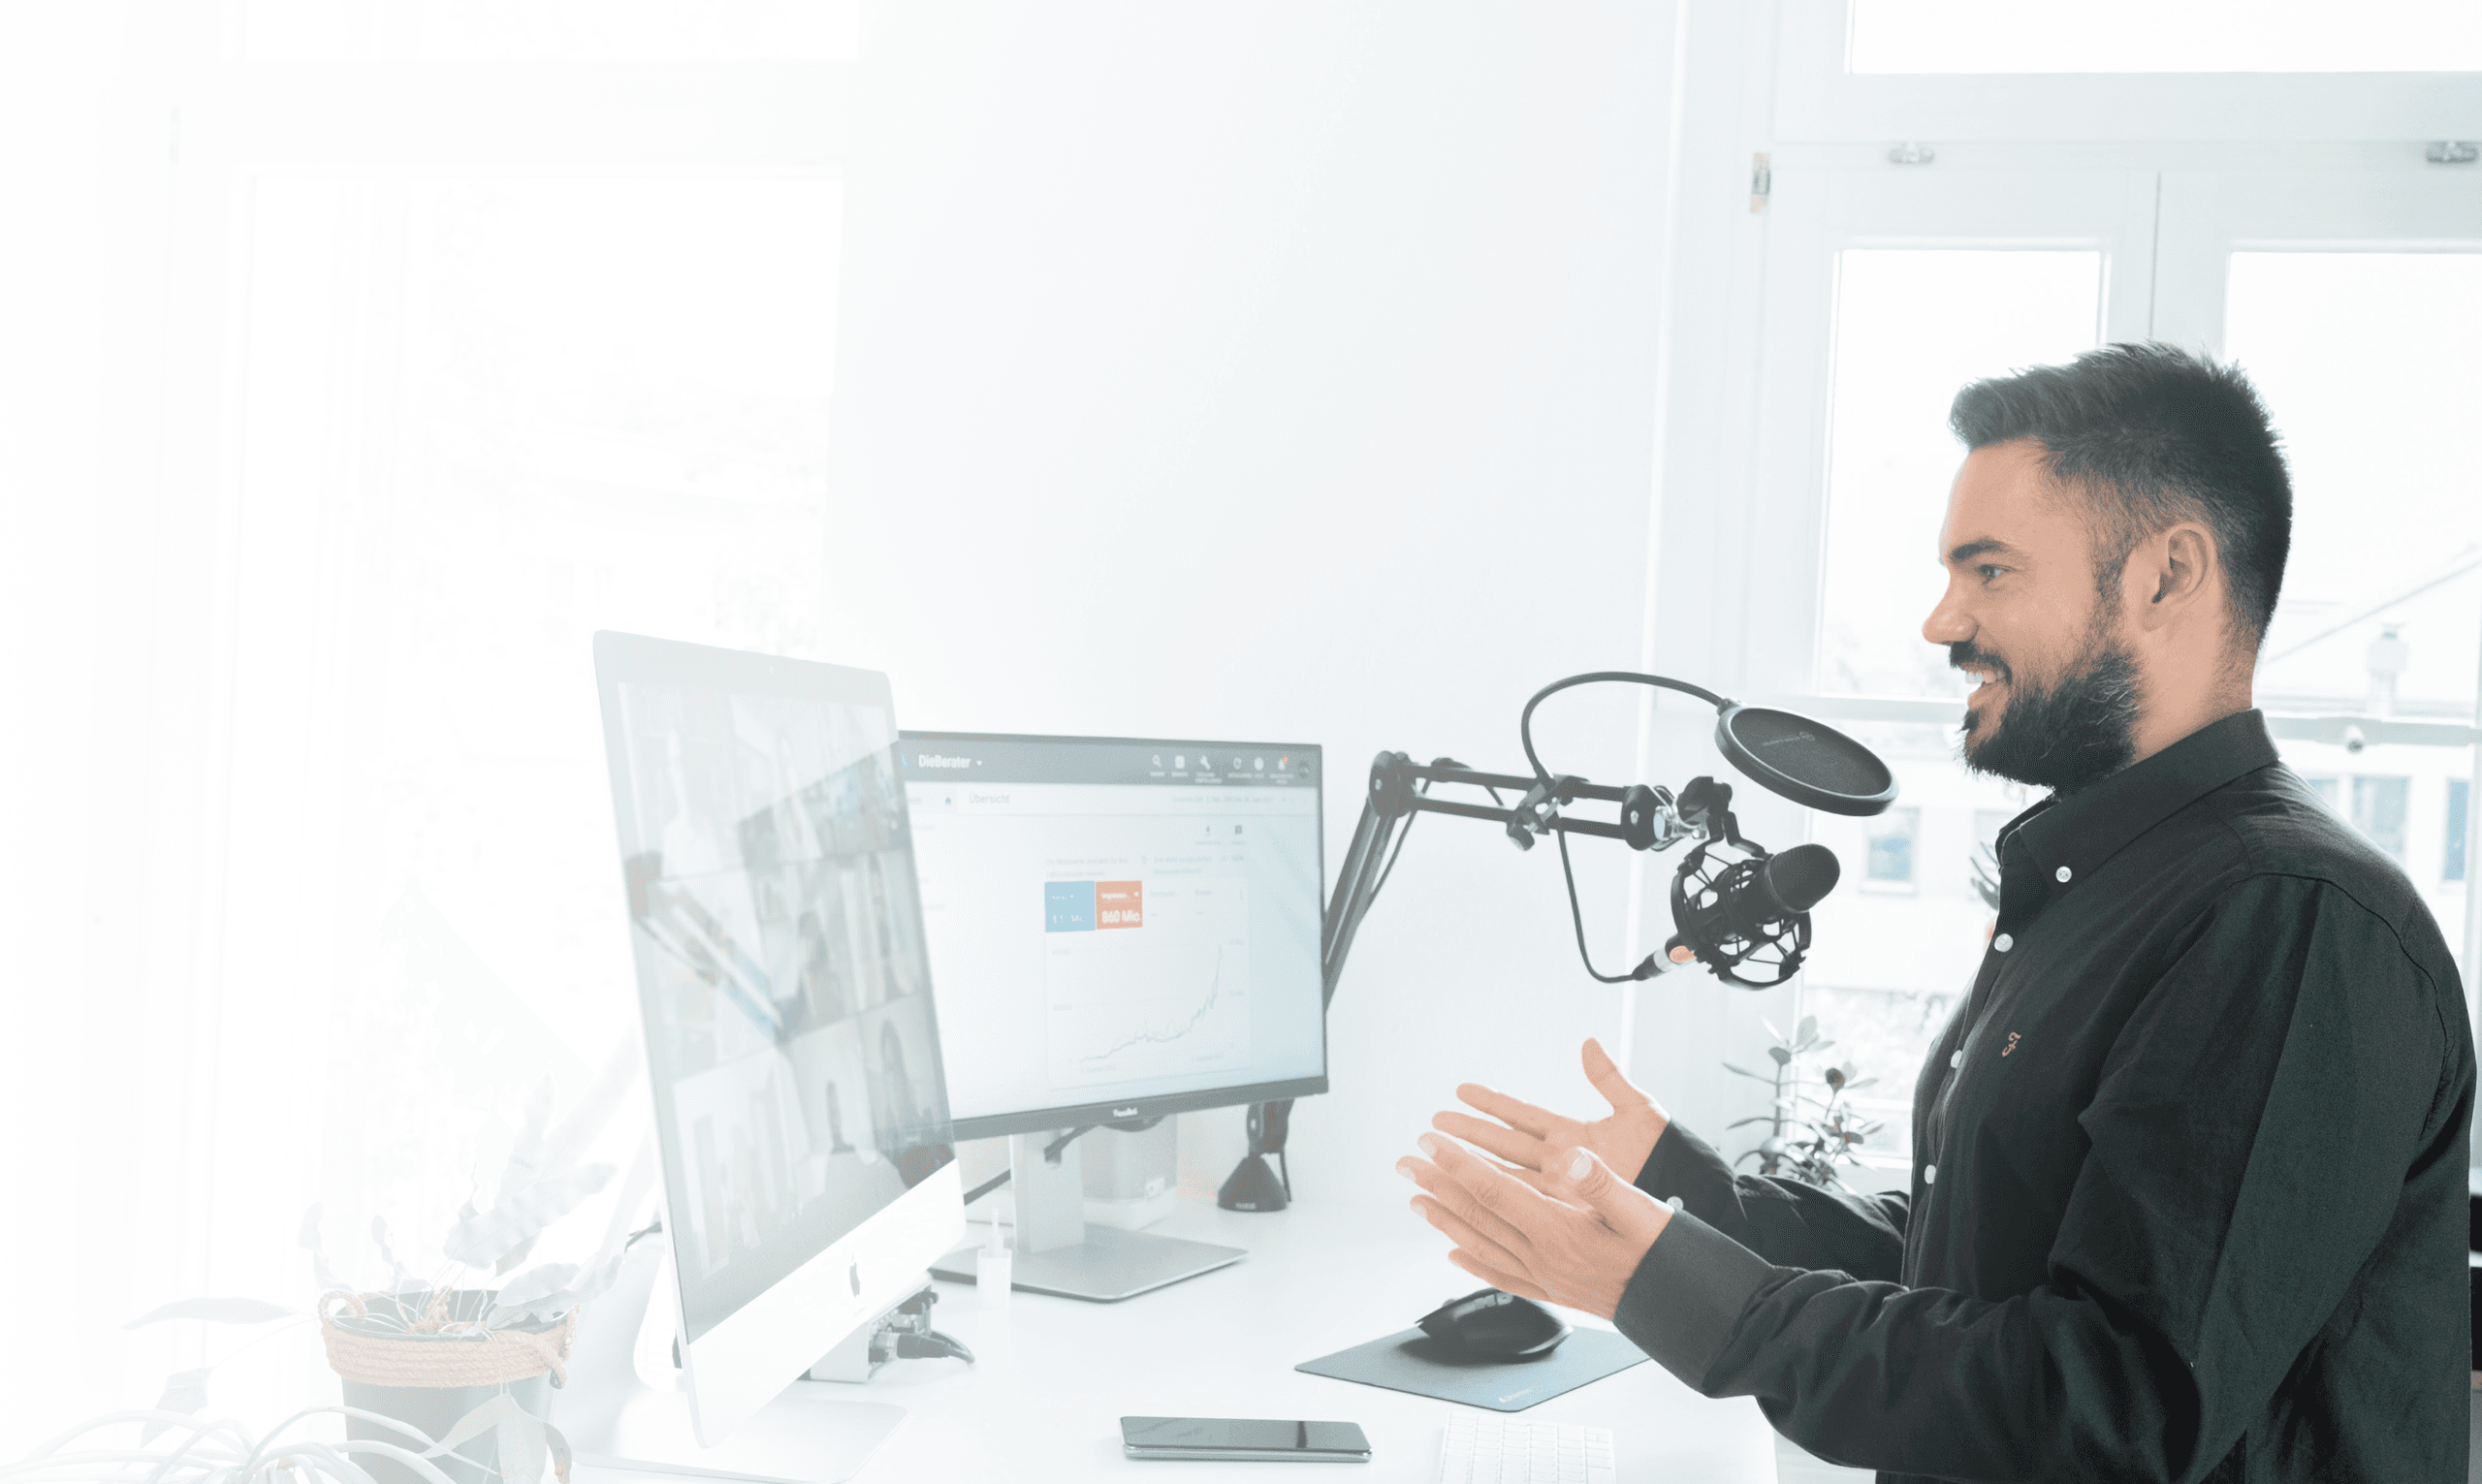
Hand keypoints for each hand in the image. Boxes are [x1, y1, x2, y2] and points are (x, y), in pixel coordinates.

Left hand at [1397, 1135, 1670, 1320]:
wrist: (1682, 1306)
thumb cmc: (1666, 1254)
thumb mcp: (1641, 1210)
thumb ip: (1603, 1183)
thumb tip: (1574, 1157)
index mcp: (1559, 1231)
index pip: (1495, 1189)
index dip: (1458, 1162)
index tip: (1430, 1140)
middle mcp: (1543, 1257)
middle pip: (1478, 1215)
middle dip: (1438, 1184)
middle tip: (1406, 1162)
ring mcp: (1545, 1276)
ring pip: (1481, 1244)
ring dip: (1445, 1219)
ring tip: (1417, 1200)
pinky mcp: (1554, 1290)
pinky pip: (1502, 1274)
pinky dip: (1473, 1262)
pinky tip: (1455, 1254)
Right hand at [1433, 1038, 1667, 1194]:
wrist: (1687, 1194)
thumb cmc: (1668, 1154)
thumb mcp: (1638, 1110)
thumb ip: (1609, 1079)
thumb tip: (1588, 1044)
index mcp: (1573, 1134)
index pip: (1521, 1114)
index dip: (1491, 1102)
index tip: (1461, 1090)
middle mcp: (1560, 1162)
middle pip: (1502, 1144)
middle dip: (1466, 1133)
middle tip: (1432, 1124)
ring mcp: (1560, 1188)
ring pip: (1503, 1175)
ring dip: (1470, 1167)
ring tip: (1436, 1157)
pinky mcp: (1565, 1212)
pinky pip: (1521, 1206)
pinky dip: (1493, 1203)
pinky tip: (1466, 1204)